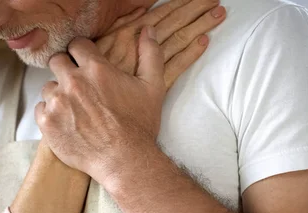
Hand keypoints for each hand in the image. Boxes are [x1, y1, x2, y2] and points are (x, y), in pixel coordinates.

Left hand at [35, 29, 167, 184]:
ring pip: (48, 86)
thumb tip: (147, 30)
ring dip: (58, 94)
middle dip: (66, 69)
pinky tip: (66, 122)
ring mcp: (57, 103)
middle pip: (57, 61)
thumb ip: (150, 54)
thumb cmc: (139, 126)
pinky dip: (50, 114)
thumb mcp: (152, 87)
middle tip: (78, 86)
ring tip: (74, 108)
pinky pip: (40, 109)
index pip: (77, 45)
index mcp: (96, 69)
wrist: (124, 161)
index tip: (86, 63)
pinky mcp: (47, 123)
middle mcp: (72, 82)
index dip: (82, 53)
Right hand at [96, 0, 225, 87]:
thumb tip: (139, 9)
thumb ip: (118, 26)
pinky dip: (191, 53)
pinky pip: (176, 66)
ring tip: (218, 14)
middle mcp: (140, 45)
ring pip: (178, 39)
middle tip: (213, 0)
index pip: (159, 14)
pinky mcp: (154, 85)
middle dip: (195, 9)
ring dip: (200, 25)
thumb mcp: (98, 46)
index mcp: (128, 34)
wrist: (90, 107)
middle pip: (173, 22)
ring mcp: (148, 64)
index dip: (179, 4)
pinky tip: (204, 42)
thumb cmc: (91, 78)